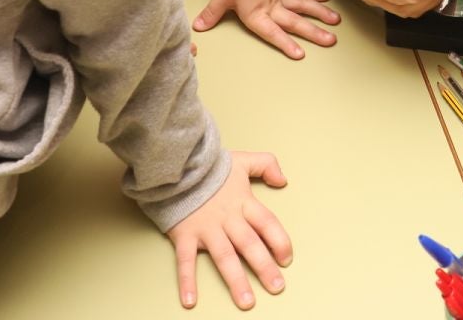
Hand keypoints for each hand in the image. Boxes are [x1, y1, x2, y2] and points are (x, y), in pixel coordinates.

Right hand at [165, 152, 291, 309]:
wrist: (175, 162)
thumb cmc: (209, 165)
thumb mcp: (242, 160)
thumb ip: (266, 164)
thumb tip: (283, 180)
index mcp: (243, 202)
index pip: (267, 224)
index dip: (280, 241)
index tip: (287, 260)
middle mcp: (227, 219)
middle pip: (250, 245)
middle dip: (264, 267)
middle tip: (277, 287)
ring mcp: (206, 228)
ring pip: (224, 257)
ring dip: (236, 280)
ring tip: (247, 302)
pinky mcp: (184, 234)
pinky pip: (185, 261)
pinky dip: (187, 281)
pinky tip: (190, 300)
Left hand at [193, 0, 339, 59]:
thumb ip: (213, 13)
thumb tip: (199, 26)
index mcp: (257, 14)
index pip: (272, 33)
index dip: (285, 43)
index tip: (300, 54)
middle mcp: (272, 6)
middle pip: (294, 21)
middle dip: (313, 32)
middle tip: (331, 40)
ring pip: (303, 5)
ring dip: (319, 13)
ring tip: (335, 21)